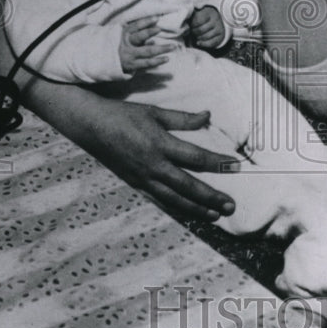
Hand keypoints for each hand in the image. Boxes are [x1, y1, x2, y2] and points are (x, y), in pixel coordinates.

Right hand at [30, 87, 242, 220]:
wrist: (90, 126)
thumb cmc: (123, 115)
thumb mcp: (154, 111)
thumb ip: (183, 118)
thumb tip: (208, 116)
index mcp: (159, 144)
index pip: (195, 157)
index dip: (218, 163)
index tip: (236, 166)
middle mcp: (153, 165)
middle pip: (188, 185)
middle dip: (211, 197)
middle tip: (231, 206)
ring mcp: (143, 178)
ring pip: (174, 199)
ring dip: (197, 208)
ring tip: (216, 215)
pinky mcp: (135, 184)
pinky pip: (159, 200)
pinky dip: (176, 208)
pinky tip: (189, 212)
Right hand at [118, 15, 174, 73]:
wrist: (108, 61)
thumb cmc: (122, 45)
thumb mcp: (127, 35)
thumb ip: (140, 30)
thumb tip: (156, 23)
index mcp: (125, 34)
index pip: (135, 26)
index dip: (146, 21)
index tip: (157, 18)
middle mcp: (127, 44)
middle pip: (139, 37)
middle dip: (149, 32)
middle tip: (160, 29)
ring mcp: (130, 55)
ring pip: (147, 51)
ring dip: (161, 49)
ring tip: (172, 46)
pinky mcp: (133, 65)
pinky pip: (147, 63)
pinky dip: (157, 61)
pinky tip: (166, 58)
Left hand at [189, 5, 226, 49]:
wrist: (216, 18)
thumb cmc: (202, 16)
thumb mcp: (197, 12)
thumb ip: (190, 16)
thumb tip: (183, 24)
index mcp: (208, 12)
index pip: (197, 21)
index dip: (192, 25)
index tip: (190, 25)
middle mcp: (215, 20)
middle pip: (201, 30)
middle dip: (194, 32)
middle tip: (192, 31)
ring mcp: (219, 28)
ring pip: (206, 37)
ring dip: (198, 38)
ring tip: (196, 36)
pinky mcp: (221, 36)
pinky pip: (212, 43)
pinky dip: (204, 44)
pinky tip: (198, 42)